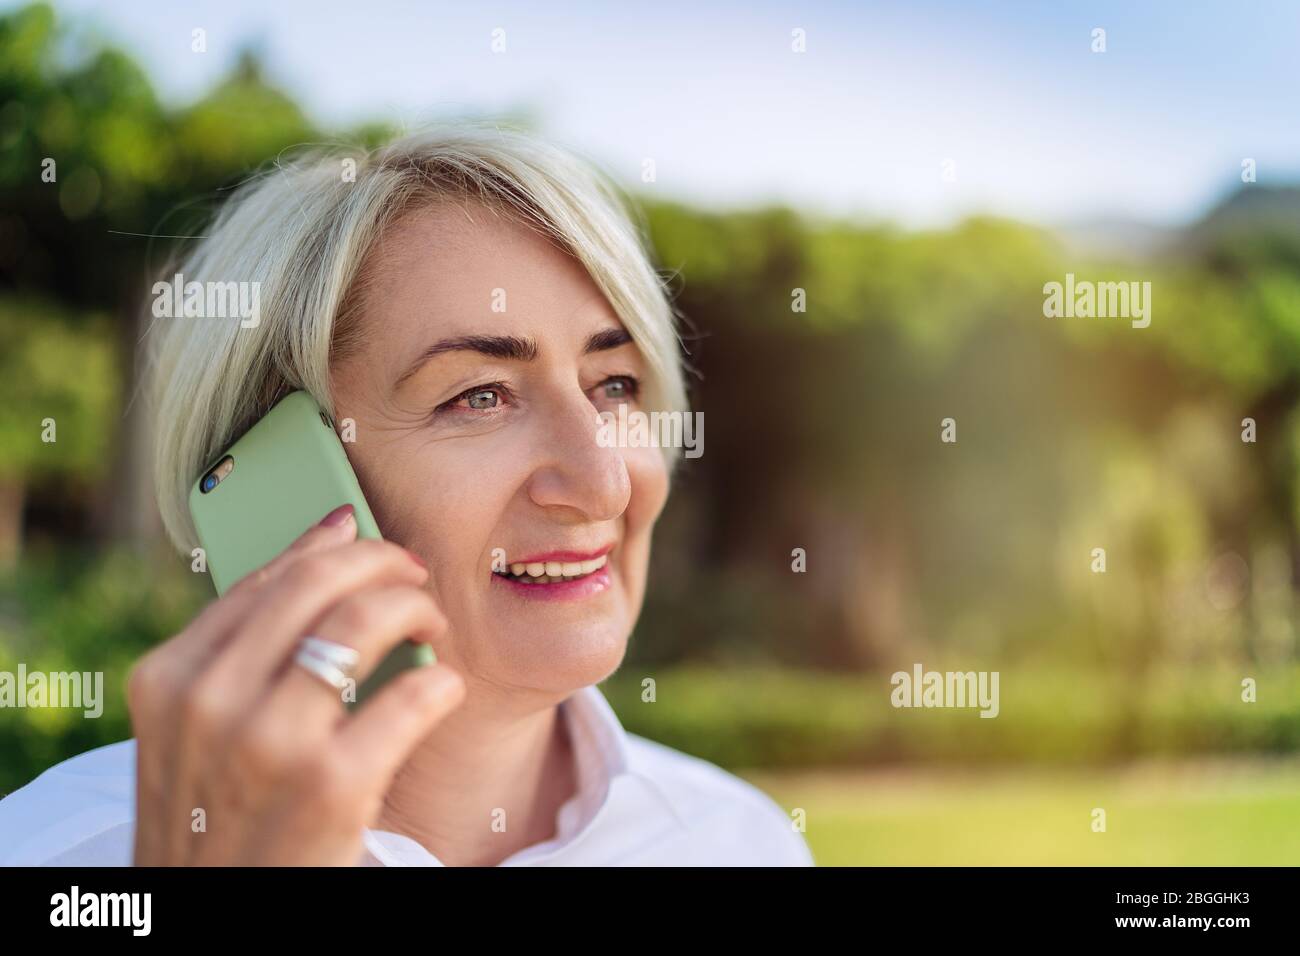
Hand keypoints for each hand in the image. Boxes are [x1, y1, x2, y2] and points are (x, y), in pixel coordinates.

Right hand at [127, 505, 464, 864]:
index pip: (264, 578)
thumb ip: (239, 653)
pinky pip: (412, 695)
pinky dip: (440, 682)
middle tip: (414, 575)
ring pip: (366, 620)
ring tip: (432, 626)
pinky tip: (442, 690)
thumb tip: (325, 543)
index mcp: (169, 679)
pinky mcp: (332, 784)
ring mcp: (270, 742)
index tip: (360, 531)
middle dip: (381, 561)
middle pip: (319, 582)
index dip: (325, 544)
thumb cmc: (217, 824)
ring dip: (416, 609)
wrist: (214, 922)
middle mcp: (210, 701)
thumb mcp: (191, 737)